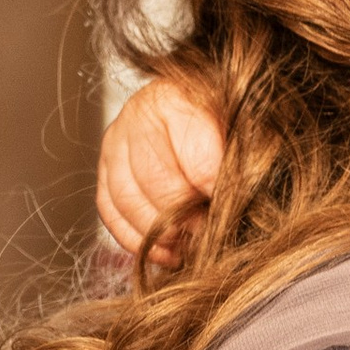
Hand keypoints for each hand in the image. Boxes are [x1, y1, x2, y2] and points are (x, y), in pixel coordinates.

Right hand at [96, 74, 224, 275]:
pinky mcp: (104, 171)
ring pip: (128, 201)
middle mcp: (137, 116)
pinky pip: (111, 214)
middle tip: (209, 236)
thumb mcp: (244, 126)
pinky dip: (138, 240)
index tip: (230, 215)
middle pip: (156, 182)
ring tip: (189, 246)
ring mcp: (114, 143)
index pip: (197, 161)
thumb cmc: (225, 118)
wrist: (199, 106)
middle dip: (186, 218)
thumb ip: (242, 160)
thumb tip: (239, 205)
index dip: (216, 196)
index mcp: (176, 98)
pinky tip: (166, 251)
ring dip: (160, 233)